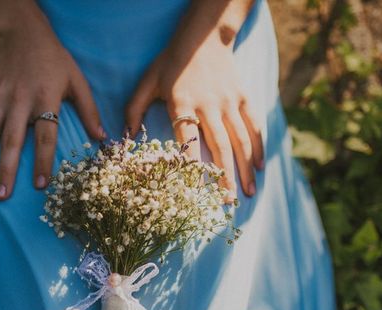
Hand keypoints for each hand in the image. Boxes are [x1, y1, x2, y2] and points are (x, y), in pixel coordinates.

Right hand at [0, 3, 105, 199]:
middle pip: (11, 140)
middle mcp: (19, 100)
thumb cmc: (54, 60)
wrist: (22, 31)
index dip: (42, 161)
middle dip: (6, 170)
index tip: (40, 185)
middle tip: (2, 196)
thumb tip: (102, 138)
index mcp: (45, 98)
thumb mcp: (77, 81)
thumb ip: (89, 111)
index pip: (45, 136)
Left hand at [124, 1, 262, 200]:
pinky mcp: (243, 97)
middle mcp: (209, 105)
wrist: (204, 36)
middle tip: (228, 202)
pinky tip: (258, 167)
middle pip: (220, 146)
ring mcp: (230, 101)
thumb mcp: (147, 81)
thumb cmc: (171, 62)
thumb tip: (122, 137)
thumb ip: (134, 109)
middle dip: (225, 177)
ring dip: (245, 168)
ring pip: (240, 140)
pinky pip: (253, 125)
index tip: (196, 190)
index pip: (188, 140)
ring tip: (247, 192)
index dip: (192, 165)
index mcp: (183, 103)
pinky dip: (258, 147)